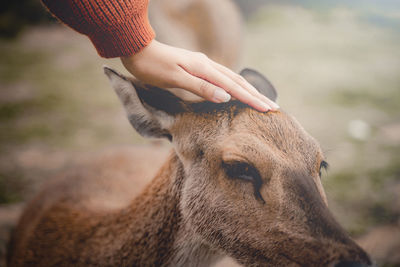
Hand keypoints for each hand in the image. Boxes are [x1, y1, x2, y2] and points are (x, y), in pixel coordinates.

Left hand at [120, 40, 278, 111]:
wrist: (137, 49)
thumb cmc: (152, 66)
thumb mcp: (175, 78)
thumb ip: (200, 88)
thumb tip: (225, 97)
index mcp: (204, 69)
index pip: (233, 87)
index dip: (251, 99)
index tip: (268, 109)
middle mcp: (207, 65)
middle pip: (237, 81)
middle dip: (256, 95)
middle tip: (273, 106)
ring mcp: (203, 65)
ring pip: (231, 78)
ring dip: (248, 90)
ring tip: (261, 99)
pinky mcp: (197, 67)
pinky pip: (222, 77)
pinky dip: (235, 86)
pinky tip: (237, 90)